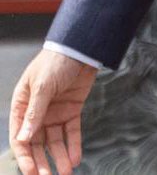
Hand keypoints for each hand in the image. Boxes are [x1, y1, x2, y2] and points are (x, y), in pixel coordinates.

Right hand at [10, 48, 96, 174]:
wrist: (80, 48)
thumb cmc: (54, 62)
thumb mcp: (41, 86)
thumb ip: (34, 113)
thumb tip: (24, 138)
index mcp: (22, 106)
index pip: (20, 136)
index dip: (25, 155)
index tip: (31, 171)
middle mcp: (36, 113)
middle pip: (37, 143)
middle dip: (42, 161)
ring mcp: (54, 112)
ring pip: (55, 141)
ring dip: (60, 157)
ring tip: (66, 172)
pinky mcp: (71, 110)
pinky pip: (71, 131)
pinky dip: (74, 145)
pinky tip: (75, 158)